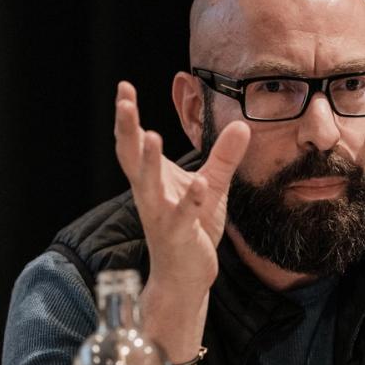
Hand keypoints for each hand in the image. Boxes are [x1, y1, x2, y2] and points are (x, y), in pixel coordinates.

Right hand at [113, 80, 249, 359]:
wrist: (185, 277)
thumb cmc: (192, 229)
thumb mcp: (212, 185)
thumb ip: (225, 156)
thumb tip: (242, 123)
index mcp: (151, 180)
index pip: (134, 143)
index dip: (127, 116)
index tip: (123, 87)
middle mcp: (149, 194)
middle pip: (131, 157)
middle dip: (126, 129)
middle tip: (123, 101)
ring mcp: (161, 215)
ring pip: (149, 186)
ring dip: (149, 162)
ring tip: (151, 135)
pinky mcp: (178, 235)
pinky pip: (183, 216)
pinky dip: (191, 201)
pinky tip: (201, 186)